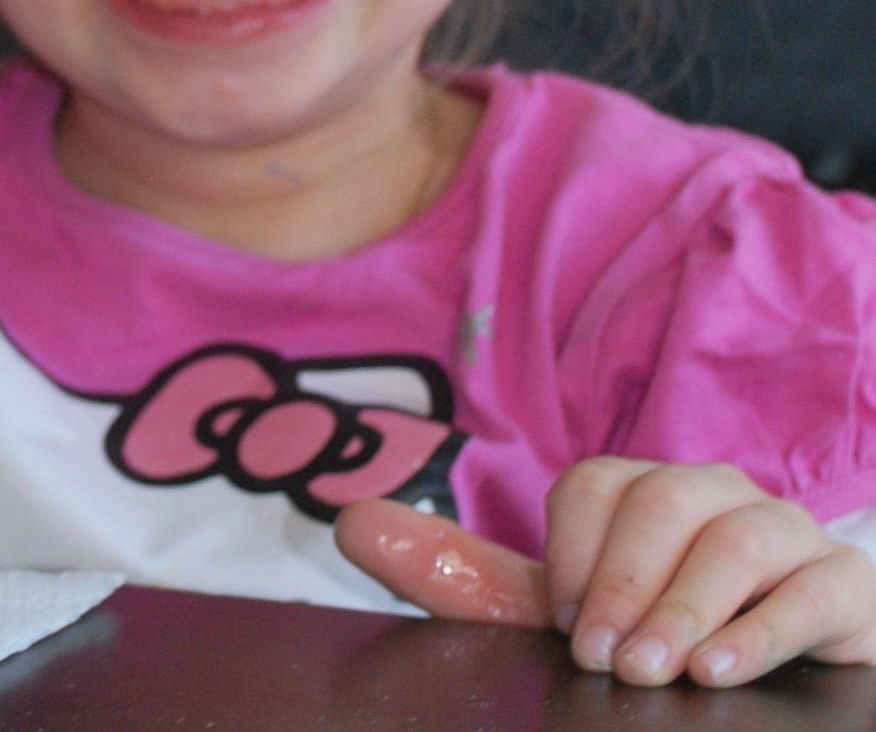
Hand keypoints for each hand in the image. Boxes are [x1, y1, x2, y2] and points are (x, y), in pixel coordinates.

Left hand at [336, 459, 875, 687]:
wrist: (784, 687)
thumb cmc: (657, 637)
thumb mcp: (561, 614)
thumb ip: (463, 576)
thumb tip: (347, 523)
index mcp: (645, 493)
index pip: (599, 485)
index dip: (572, 553)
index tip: (563, 624)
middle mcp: (715, 495)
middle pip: (663, 500)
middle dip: (625, 583)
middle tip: (605, 660)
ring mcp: (786, 534)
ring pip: (737, 537)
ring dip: (688, 607)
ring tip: (659, 671)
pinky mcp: (845, 586)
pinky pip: (812, 587)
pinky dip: (764, 629)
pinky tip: (722, 669)